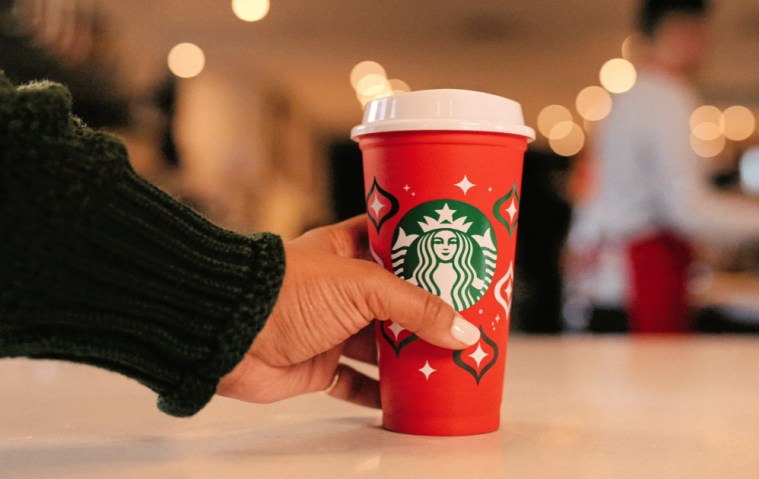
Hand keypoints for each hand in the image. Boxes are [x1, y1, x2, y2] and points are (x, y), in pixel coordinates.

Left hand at [216, 215, 479, 407]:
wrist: (230, 333)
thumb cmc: (286, 291)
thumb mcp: (363, 288)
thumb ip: (416, 308)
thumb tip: (464, 330)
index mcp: (347, 251)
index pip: (393, 242)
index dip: (423, 250)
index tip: (457, 257)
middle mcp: (341, 289)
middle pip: (395, 301)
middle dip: (427, 313)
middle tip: (465, 319)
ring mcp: (331, 328)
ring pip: (381, 345)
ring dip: (410, 356)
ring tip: (448, 362)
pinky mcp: (320, 366)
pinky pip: (357, 384)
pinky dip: (380, 394)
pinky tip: (407, 399)